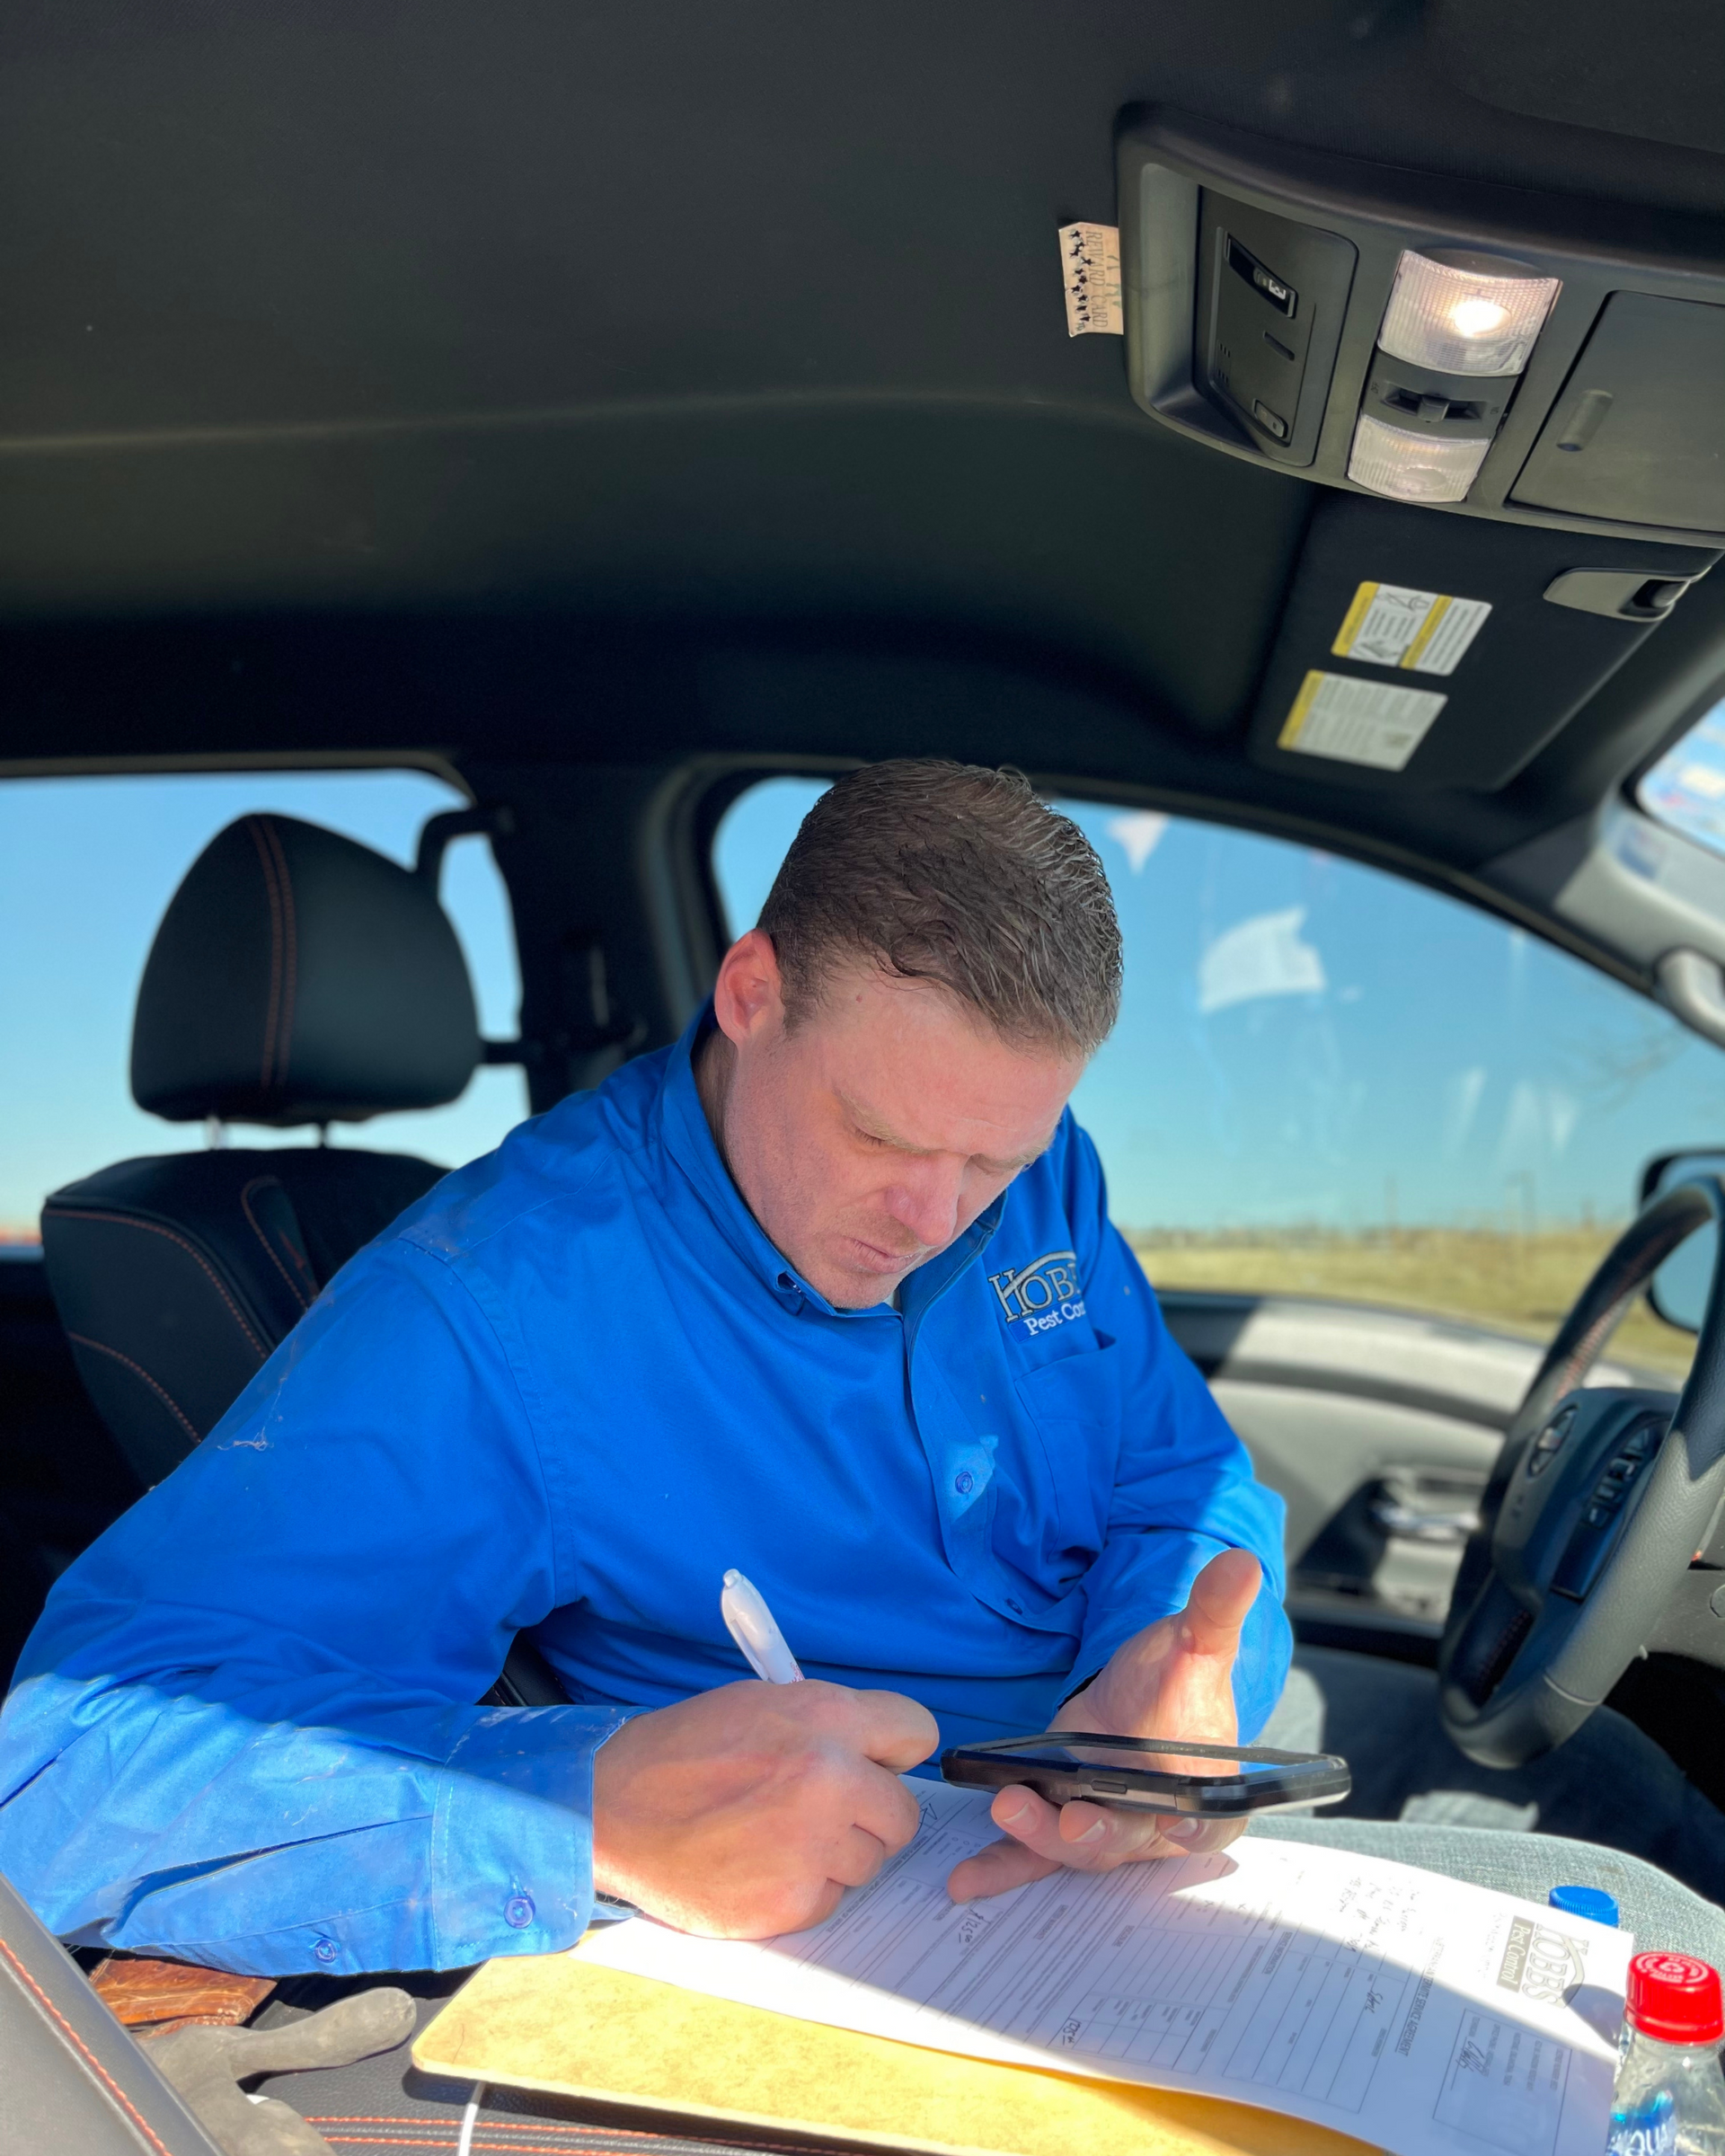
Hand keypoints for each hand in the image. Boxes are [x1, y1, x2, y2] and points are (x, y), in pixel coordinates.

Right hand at [592, 1678, 937, 1936]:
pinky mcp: (789, 1902)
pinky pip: (831, 1899)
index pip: (918, 1733)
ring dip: (836, 1855)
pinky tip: (760, 1866)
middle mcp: (829, 1780)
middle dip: (870, 1814)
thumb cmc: (685, 1750)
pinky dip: (804, 1889)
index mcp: (824, 1717)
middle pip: (903, 1814)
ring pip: (869, 1862)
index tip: (876, 1763)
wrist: (613, 1808)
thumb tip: (882, 1756)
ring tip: (778, 1835)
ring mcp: (811, 1847)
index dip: (894, 1752)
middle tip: (823, 1810)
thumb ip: (829, 1725)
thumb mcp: (761, 1703)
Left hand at [947, 1546, 1262, 1902]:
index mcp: (1208, 1793)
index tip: (1177, 1824)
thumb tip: (1242, 1563)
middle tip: (1072, 1819)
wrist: (1136, 1694)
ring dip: (1039, 1838)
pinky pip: (1033, 1853)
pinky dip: (1002, 1865)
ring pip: (1075, 1847)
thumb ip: (1215, 1612)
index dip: (1195, 1829)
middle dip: (1097, 1832)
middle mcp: (1158, 1827)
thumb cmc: (1174, 1679)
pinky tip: (965, 1881)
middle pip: (1130, 1841)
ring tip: (1008, 1808)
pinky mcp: (1061, 1821)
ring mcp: (1107, 1830)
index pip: (1210, 1823)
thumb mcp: (1192, 1642)